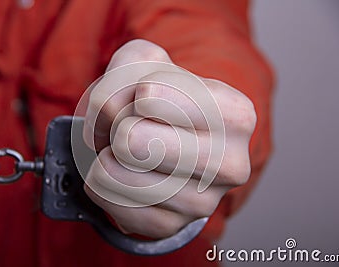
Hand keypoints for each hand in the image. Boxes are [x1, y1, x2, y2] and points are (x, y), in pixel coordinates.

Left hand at [82, 39, 255, 237]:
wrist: (168, 140)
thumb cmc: (161, 100)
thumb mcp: (146, 64)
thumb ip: (124, 69)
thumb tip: (108, 115)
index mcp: (235, 115)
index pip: (148, 95)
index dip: (131, 93)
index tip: (143, 101)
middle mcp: (229, 164)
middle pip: (129, 140)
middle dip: (116, 127)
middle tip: (131, 127)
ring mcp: (202, 202)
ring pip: (113, 172)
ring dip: (106, 155)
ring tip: (129, 150)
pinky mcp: (170, 225)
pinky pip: (110, 200)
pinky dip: (102, 181)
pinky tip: (122, 173)